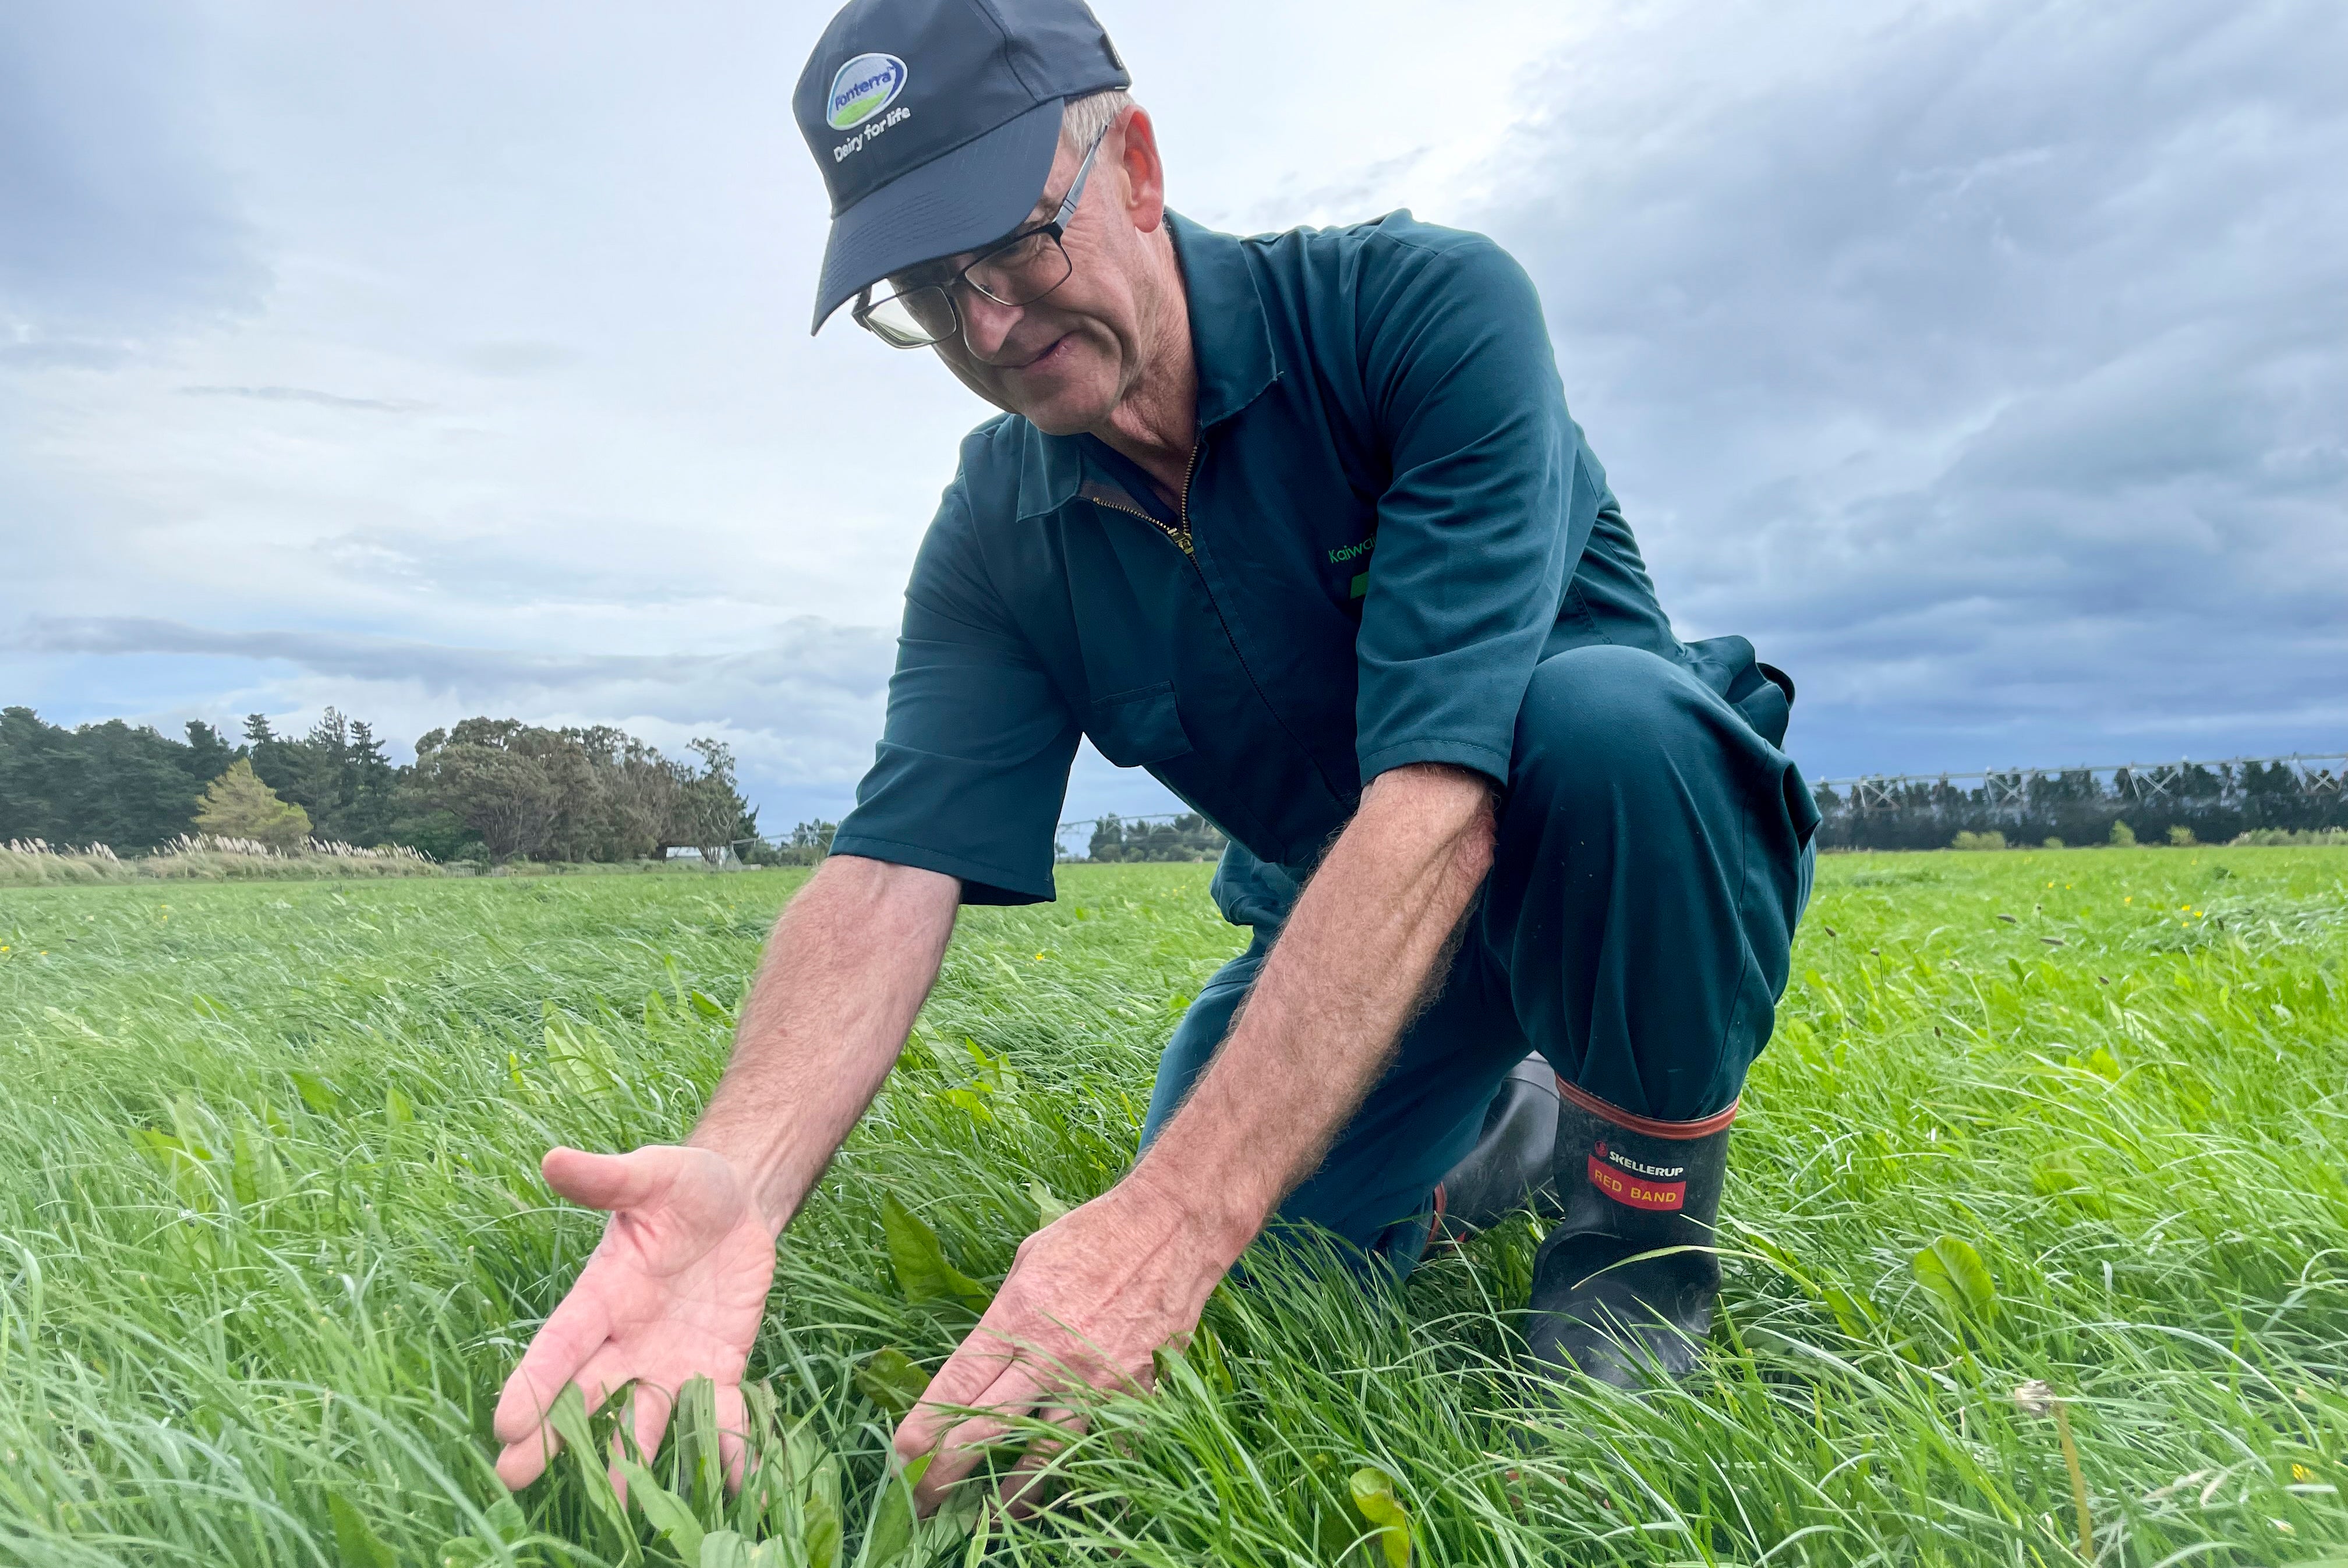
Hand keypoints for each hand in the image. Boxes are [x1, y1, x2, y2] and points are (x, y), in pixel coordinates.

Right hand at [493, 1144, 777, 1488]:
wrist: (739, 1202)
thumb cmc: (685, 1186)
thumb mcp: (652, 1173)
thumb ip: (607, 1178)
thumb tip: (553, 1160)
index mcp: (601, 1296)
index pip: (560, 1344)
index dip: (534, 1381)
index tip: (504, 1423)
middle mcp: (626, 1339)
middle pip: (587, 1394)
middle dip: (556, 1437)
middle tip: (517, 1480)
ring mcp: (669, 1360)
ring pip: (644, 1417)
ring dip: (632, 1458)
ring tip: (620, 1501)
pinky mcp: (717, 1368)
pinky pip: (719, 1413)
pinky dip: (726, 1445)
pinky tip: (736, 1481)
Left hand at [893, 1175, 1241, 1512]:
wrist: (1174, 1228)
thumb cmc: (1095, 1234)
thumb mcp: (1028, 1260)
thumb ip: (1003, 1316)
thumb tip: (980, 1360)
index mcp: (1017, 1318)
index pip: (954, 1389)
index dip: (919, 1433)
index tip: (897, 1462)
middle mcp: (1052, 1357)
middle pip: (984, 1433)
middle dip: (944, 1476)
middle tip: (919, 1504)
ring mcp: (1097, 1381)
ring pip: (1043, 1457)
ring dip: (1011, 1495)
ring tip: (989, 1519)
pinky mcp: (1136, 1393)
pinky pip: (1104, 1451)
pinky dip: (1084, 1480)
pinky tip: (1065, 1499)